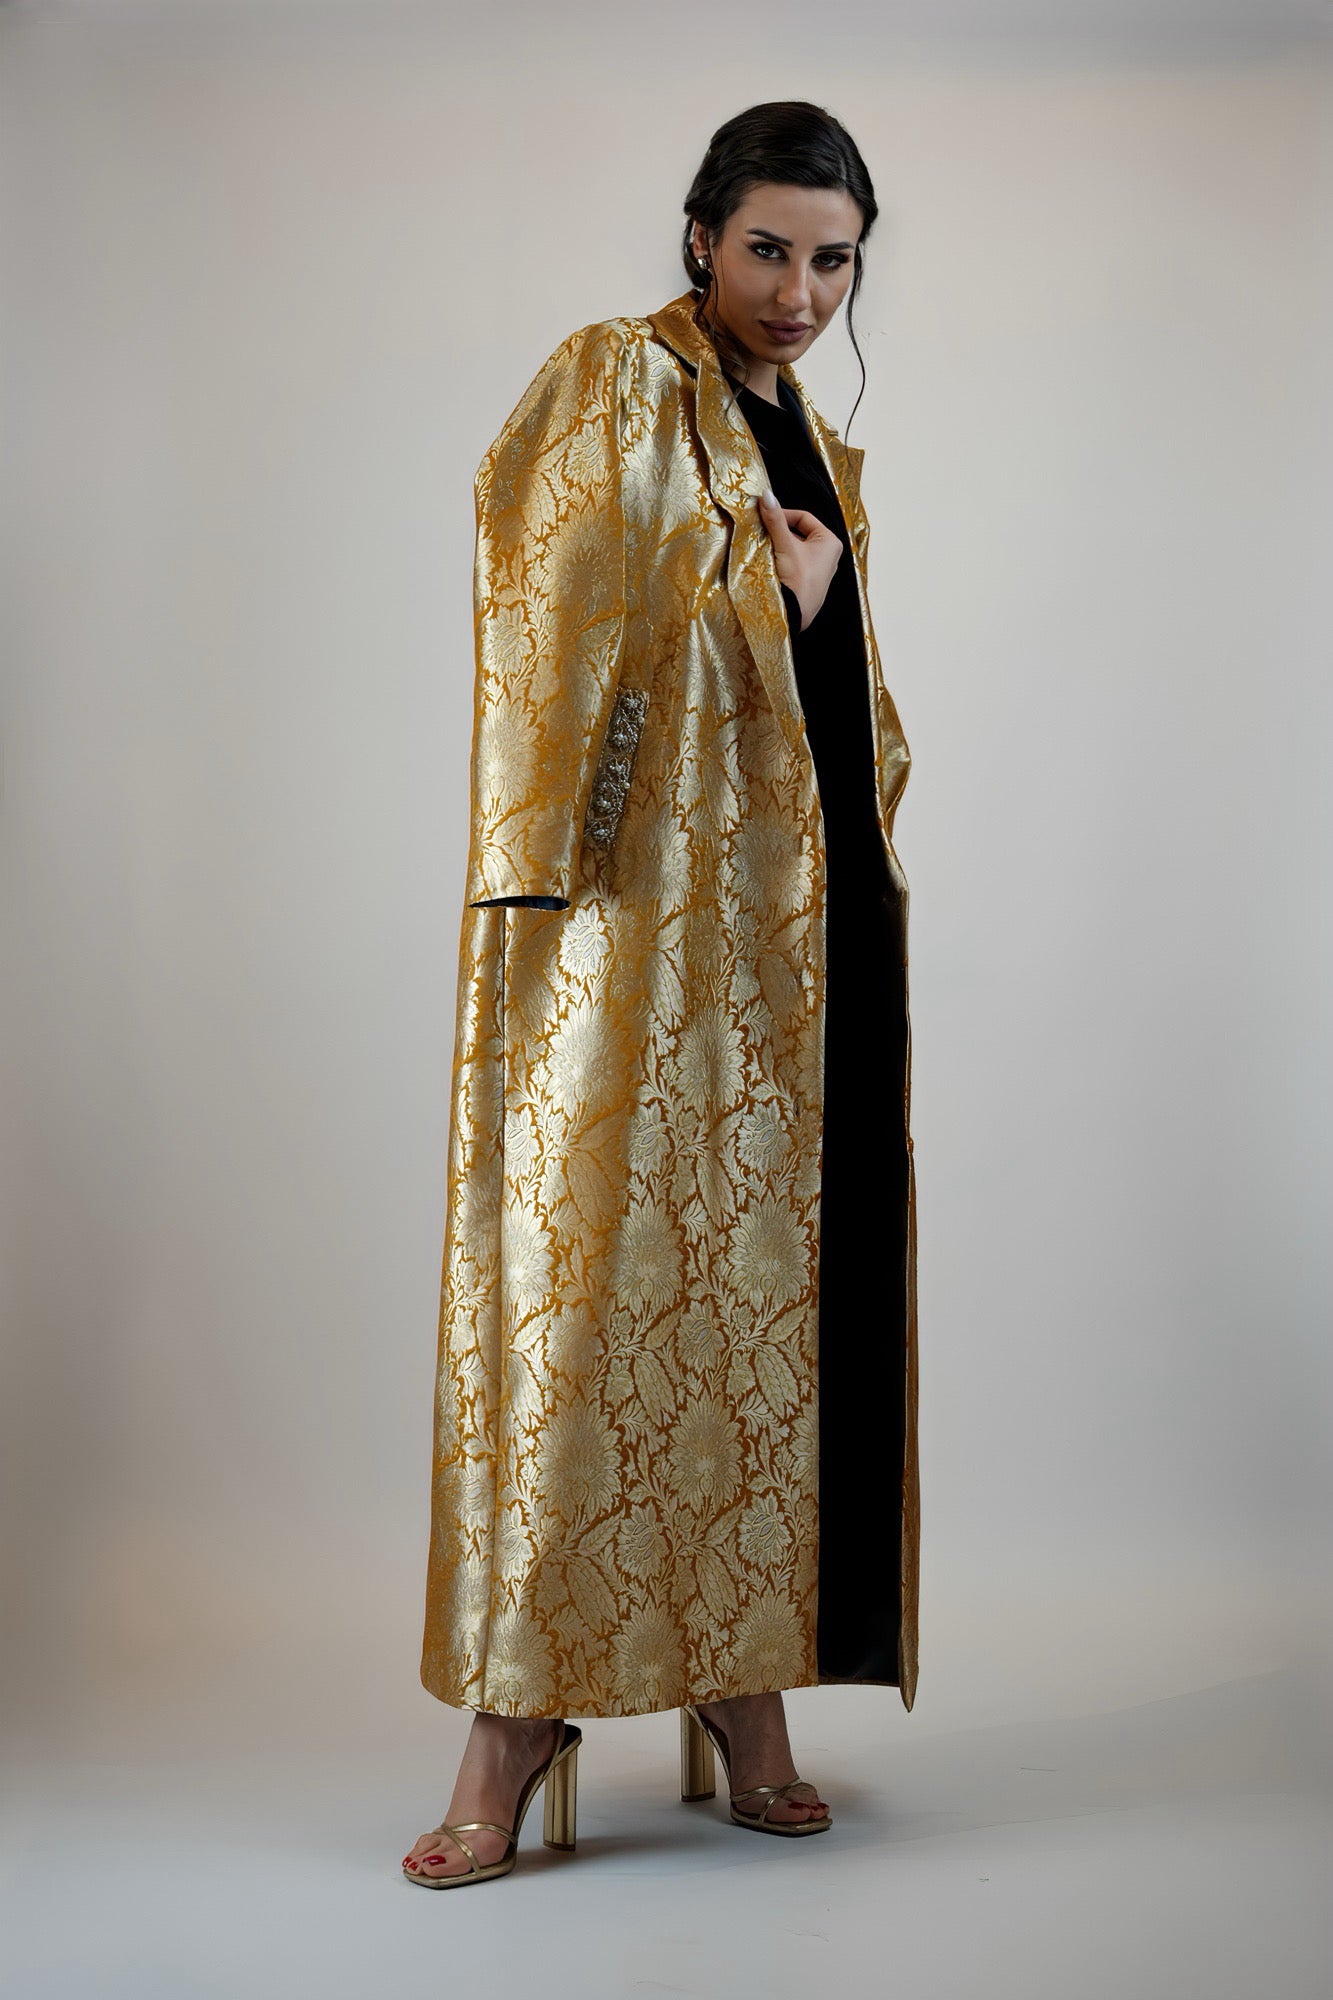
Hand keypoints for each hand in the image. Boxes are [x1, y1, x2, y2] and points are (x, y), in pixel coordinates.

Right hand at [756, 488, 842, 631]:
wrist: (794, 616)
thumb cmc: (797, 579)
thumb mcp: (784, 545)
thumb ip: (775, 519)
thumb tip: (766, 495)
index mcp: (830, 541)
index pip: (804, 517)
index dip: (783, 514)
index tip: (766, 517)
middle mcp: (829, 555)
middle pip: (799, 533)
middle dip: (780, 532)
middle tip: (763, 533)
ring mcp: (820, 570)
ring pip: (795, 548)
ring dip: (779, 546)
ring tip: (765, 548)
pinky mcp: (809, 583)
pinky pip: (795, 563)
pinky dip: (782, 559)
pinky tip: (771, 564)